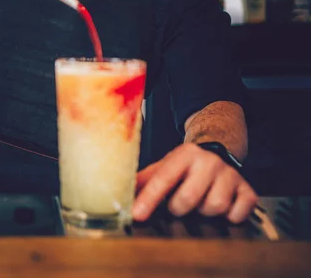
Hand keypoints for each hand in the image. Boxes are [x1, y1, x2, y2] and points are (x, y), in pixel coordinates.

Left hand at [132, 143, 257, 223]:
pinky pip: (237, 214)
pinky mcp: (247, 189)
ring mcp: (230, 175)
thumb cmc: (185, 166)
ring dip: (203, 212)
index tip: (137, 215)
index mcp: (183, 155)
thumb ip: (143, 181)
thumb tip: (120, 197)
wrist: (218, 150)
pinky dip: (229, 216)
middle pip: (188, 199)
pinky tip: (222, 206)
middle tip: (179, 204)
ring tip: (200, 201)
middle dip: (179, 208)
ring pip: (214, 208)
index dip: (149, 199)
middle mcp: (208, 162)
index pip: (163, 179)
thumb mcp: (163, 167)